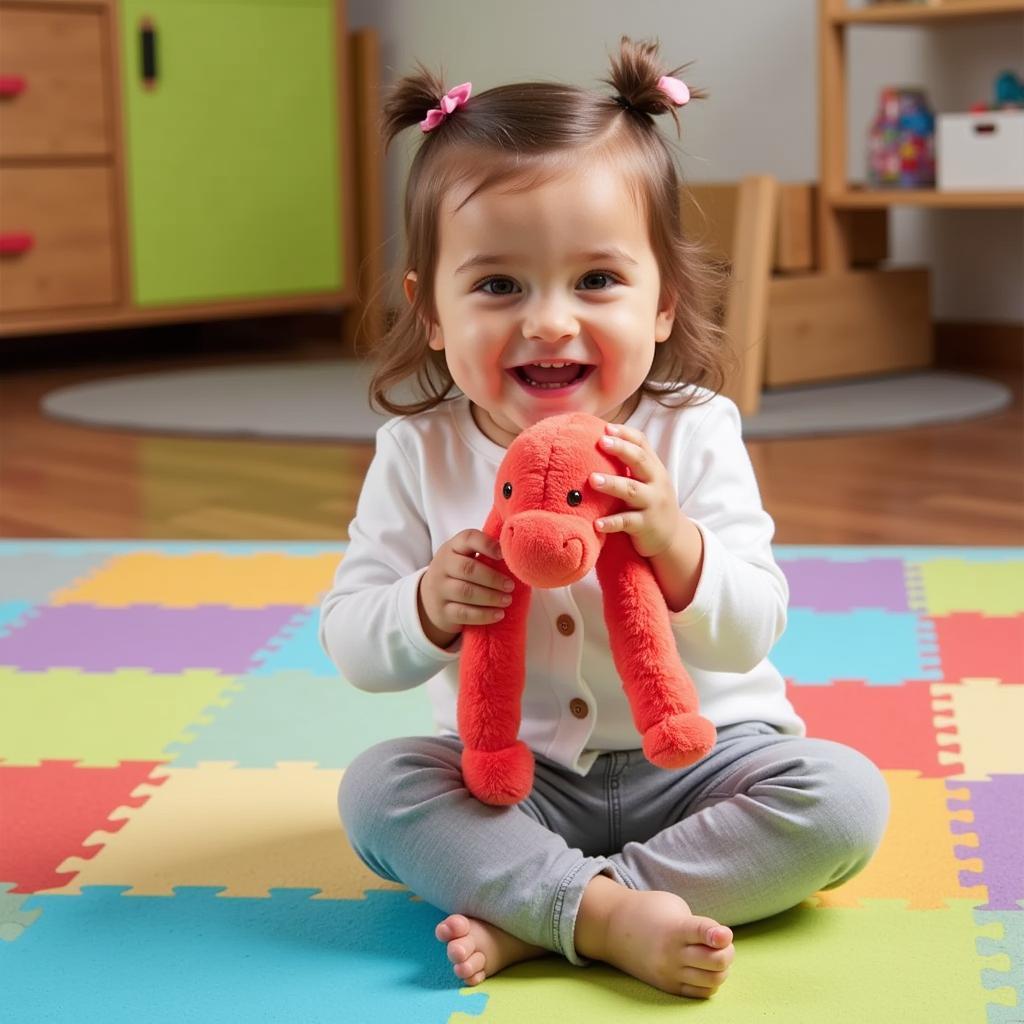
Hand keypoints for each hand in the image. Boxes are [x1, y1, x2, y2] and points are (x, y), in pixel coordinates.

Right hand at [417, 529, 515, 647]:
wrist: (430, 598)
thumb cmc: (458, 573)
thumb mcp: (464, 557)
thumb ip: (484, 552)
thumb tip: (518, 553)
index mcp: (452, 547)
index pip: (467, 538)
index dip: (487, 544)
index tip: (504, 554)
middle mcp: (443, 565)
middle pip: (468, 569)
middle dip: (493, 578)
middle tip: (511, 586)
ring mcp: (440, 589)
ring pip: (465, 592)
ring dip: (491, 597)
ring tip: (507, 600)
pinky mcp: (442, 611)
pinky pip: (463, 613)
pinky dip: (484, 615)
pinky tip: (498, 614)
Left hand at [590, 423, 682, 559]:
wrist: (672, 537)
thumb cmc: (651, 502)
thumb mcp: (648, 480)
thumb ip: (632, 463)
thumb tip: (603, 438)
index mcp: (654, 468)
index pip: (642, 444)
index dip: (625, 434)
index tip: (606, 428)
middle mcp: (656, 483)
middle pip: (640, 461)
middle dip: (621, 450)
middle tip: (601, 442)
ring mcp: (651, 504)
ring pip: (632, 491)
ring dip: (612, 484)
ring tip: (592, 479)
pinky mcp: (645, 526)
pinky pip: (626, 522)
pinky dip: (611, 522)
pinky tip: (596, 523)